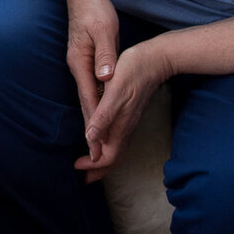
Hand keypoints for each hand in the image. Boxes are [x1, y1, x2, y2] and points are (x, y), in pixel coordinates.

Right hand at [63, 0, 120, 138]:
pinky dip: (94, 106)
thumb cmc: (95, 11)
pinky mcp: (84, 63)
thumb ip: (104, 54)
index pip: (88, 99)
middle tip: (95, 157)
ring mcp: (79, 65)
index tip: (96, 145)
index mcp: (80, 62)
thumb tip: (105, 77)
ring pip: (87, 99)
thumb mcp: (103, 30)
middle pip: (85, 104)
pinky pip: (89, 90)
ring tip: (97, 144)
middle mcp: (77, 67)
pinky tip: (99, 115)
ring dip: (92, 121)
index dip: (94, 123)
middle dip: (91, 130)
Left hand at [77, 36, 169, 179]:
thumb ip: (104, 116)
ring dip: (103, 159)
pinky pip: (119, 138)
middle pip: (114, 157)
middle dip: (98, 169)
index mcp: (121, 124)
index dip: (93, 165)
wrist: (156, 59)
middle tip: (82, 174)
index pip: (108, 156)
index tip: (76, 166)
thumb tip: (91, 140)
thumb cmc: (133, 71)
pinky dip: (109, 146)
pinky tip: (102, 140)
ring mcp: (129, 121)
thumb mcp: (115, 91)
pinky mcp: (130, 113)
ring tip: (90, 164)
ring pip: (117, 149)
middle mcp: (126, 127)